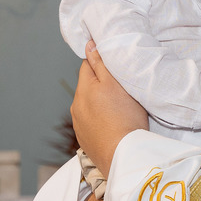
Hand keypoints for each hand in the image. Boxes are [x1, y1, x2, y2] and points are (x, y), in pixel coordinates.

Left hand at [72, 41, 146, 176]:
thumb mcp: (116, 84)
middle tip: (120, 88)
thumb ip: (101, 64)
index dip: (100, 63)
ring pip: (88, 105)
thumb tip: (89, 45)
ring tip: (117, 109)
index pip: (87, 65)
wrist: (123, 155)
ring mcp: (79, 124)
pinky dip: (99, 120)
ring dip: (98, 102)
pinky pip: (90, 122)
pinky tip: (112, 124)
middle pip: (87, 86)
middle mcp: (76, 106)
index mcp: (83, 89)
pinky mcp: (84, 139)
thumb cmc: (124, 117)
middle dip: (100, 84)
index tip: (114, 67)